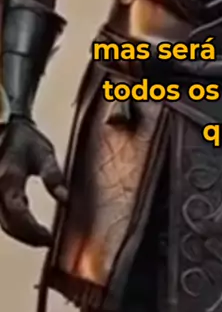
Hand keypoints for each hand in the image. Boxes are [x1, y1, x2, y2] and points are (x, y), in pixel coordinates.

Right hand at [0, 116, 66, 246]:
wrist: (8, 129)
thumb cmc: (27, 140)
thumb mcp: (44, 154)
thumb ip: (53, 176)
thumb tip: (66, 199)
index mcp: (8, 178)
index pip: (18, 213)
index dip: (32, 230)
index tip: (49, 238)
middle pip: (8, 224)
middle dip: (28, 236)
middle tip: (48, 241)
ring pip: (2, 223)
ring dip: (20, 234)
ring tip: (41, 237)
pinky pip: (1, 216)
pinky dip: (14, 225)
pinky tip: (29, 226)